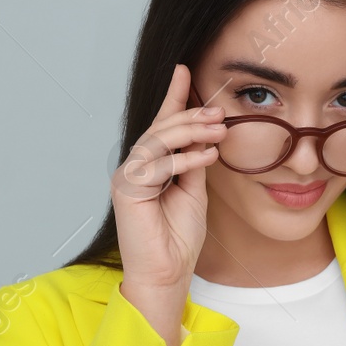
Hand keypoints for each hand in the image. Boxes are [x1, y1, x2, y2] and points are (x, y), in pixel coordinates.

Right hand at [112, 62, 224, 291]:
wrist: (168, 274)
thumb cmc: (178, 239)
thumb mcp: (194, 192)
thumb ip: (194, 164)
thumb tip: (207, 136)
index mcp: (150, 167)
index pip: (162, 126)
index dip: (173, 98)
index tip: (184, 71)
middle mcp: (135, 168)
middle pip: (160, 129)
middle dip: (190, 115)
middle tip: (219, 111)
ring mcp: (127, 178)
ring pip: (156, 141)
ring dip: (189, 131)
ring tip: (218, 129)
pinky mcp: (126, 190)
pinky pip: (155, 164)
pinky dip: (183, 158)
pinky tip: (206, 157)